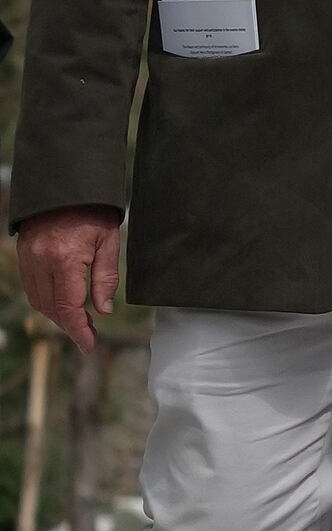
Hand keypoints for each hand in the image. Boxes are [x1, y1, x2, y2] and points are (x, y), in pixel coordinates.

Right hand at [15, 209, 122, 354]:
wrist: (65, 185)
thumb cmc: (93, 212)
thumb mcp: (109, 242)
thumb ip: (106, 278)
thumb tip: (103, 311)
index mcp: (65, 259)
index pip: (68, 307)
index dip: (78, 330)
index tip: (89, 345)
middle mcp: (41, 261)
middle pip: (50, 308)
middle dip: (69, 325)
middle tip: (90, 334)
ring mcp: (28, 258)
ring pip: (38, 299)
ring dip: (57, 315)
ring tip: (80, 321)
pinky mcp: (23, 254)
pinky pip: (32, 286)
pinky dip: (46, 300)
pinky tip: (64, 303)